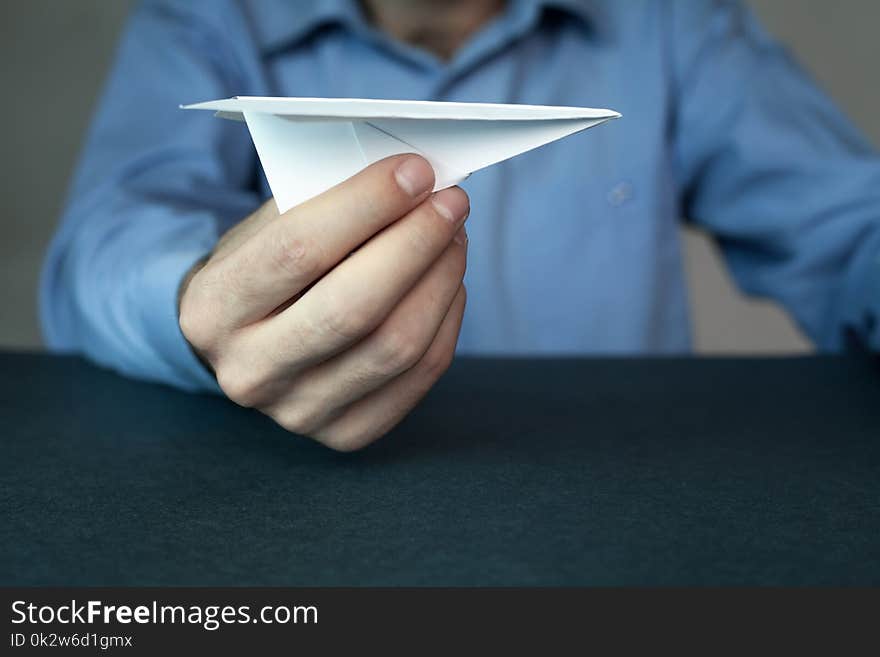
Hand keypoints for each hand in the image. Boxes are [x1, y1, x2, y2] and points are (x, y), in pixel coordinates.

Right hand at [178, 155, 468, 450]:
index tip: (417, 172)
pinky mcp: (345, 433)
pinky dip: (446, 322)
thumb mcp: (265, 228)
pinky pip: (418, 377)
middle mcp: (249, 371)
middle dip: (416, 244)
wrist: (244, 343)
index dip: (367, 206)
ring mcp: (298, 412)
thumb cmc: (263, 271)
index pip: (298, 251)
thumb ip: (323, 203)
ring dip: (441, 280)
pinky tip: (448, 284)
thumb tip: (411, 180)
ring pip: (395, 346)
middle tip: (451, 203)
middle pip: (353, 308)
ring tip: (454, 237)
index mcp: (213, 308)